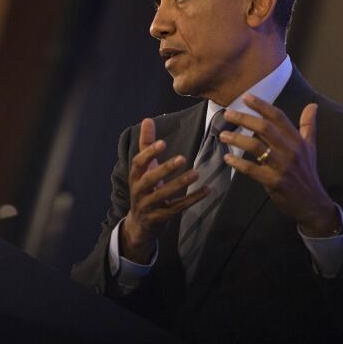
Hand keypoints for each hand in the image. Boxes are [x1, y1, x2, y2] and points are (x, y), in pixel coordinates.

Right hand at [121, 119, 208, 262]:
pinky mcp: (161, 218)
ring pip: (164, 196)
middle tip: (183, 158)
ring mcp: (149, 206)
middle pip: (150, 180)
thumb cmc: (144, 189)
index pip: (138, 163)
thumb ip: (146, 144)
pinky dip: (193, 199)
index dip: (149, 153)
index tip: (163, 143)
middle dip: (165, 169)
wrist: (139, 225)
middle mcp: (139, 191)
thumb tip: (147, 119)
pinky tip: (207, 190)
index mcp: (135, 176)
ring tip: (196, 173)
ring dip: (180, 184)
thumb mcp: (143, 168)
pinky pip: (178, 208)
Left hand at [220, 94, 340, 236]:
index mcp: (297, 140)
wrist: (312, 203)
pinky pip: (252, 169)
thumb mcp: (311, 148)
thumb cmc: (307, 172)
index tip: (246, 97)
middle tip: (227, 113)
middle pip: (265, 128)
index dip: (262, 106)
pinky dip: (238, 163)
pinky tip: (227, 158)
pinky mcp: (274, 181)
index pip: (279, 117)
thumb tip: (312, 105)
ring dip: (237, 139)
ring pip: (256, 146)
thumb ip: (308, 126)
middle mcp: (291, 150)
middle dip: (244, 119)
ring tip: (222, 135)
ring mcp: (282, 166)